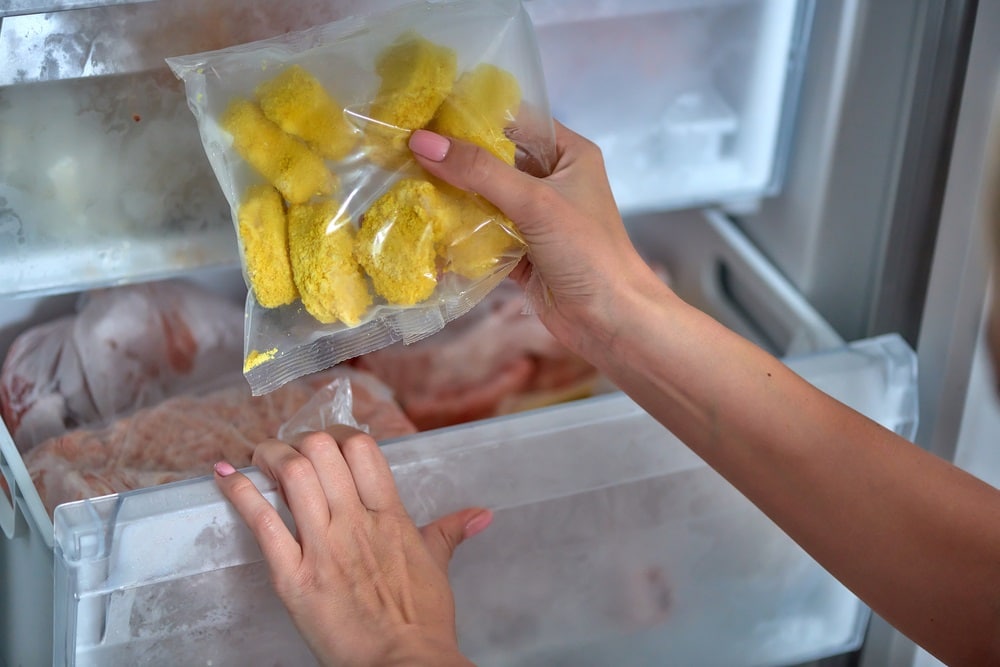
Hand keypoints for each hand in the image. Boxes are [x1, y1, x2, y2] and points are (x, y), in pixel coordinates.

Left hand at [214, 425, 490, 666]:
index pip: (362, 449)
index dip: (338, 435)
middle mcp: (354, 522)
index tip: (326, 443)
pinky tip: (224, 477)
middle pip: (322, 451)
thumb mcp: (437, 567)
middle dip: (300, 442)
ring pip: (292, 475)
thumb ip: (451, 531)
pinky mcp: (293, 577)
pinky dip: (239, 494)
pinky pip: (262, 523)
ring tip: (260, 457)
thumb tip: (481, 514)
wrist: (403, 664)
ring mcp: (322, 547)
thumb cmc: (421, 621)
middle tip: (290, 453)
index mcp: (390, 515)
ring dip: (269, 456)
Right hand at [409, 123, 663, 357]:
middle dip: (454, 160)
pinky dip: (459, 235)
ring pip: (485, 199)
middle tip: (404, 151)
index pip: (516, 121)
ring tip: (405, 185)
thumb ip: (479, 172)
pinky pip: (483, 235)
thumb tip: (423, 142)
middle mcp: (552, 181)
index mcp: (568, 154)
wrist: (611, 321)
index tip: (426, 113)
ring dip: (452, 198)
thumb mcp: (535, 202)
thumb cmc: (588, 252)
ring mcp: (535, 218)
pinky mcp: (521, 252)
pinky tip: (424, 228)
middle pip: (494, 161)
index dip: (474, 115)